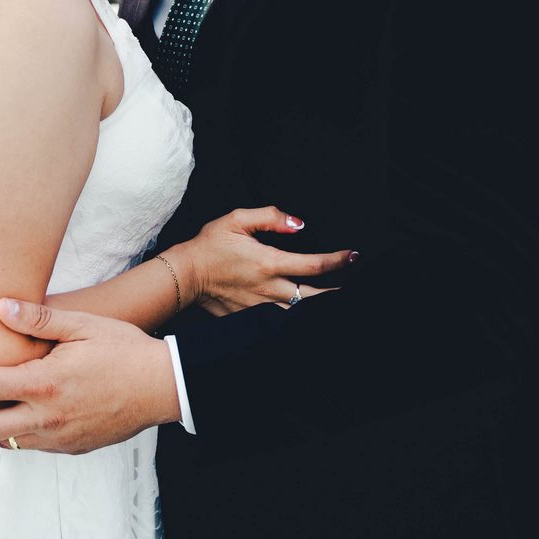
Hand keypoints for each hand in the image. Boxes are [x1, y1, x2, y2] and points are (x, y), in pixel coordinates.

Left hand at [0, 299, 179, 453]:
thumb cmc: (125, 350)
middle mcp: (46, 417)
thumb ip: (38, 319)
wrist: (164, 387)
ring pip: (3, 442)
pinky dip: (5, 435)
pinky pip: (28, 444)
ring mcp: (58, 437)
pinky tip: (0, 420)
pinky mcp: (70, 447)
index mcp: (45, 384)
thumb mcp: (83, 325)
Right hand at [173, 207, 353, 315]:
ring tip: (333, 301)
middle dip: (337, 293)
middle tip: (354, 286)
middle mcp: (269, 288)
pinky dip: (294, 317)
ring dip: (316, 307)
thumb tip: (298, 224)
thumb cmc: (209, 245)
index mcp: (269, 263)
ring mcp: (260, 306)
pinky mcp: (250, 317)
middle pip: (314, 296)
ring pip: (298, 313)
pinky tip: (301, 312)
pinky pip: (278, 321)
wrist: (184, 275)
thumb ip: (270, 217)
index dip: (338, 260)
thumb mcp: (236, 219)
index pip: (314, 265)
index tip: (353, 255)